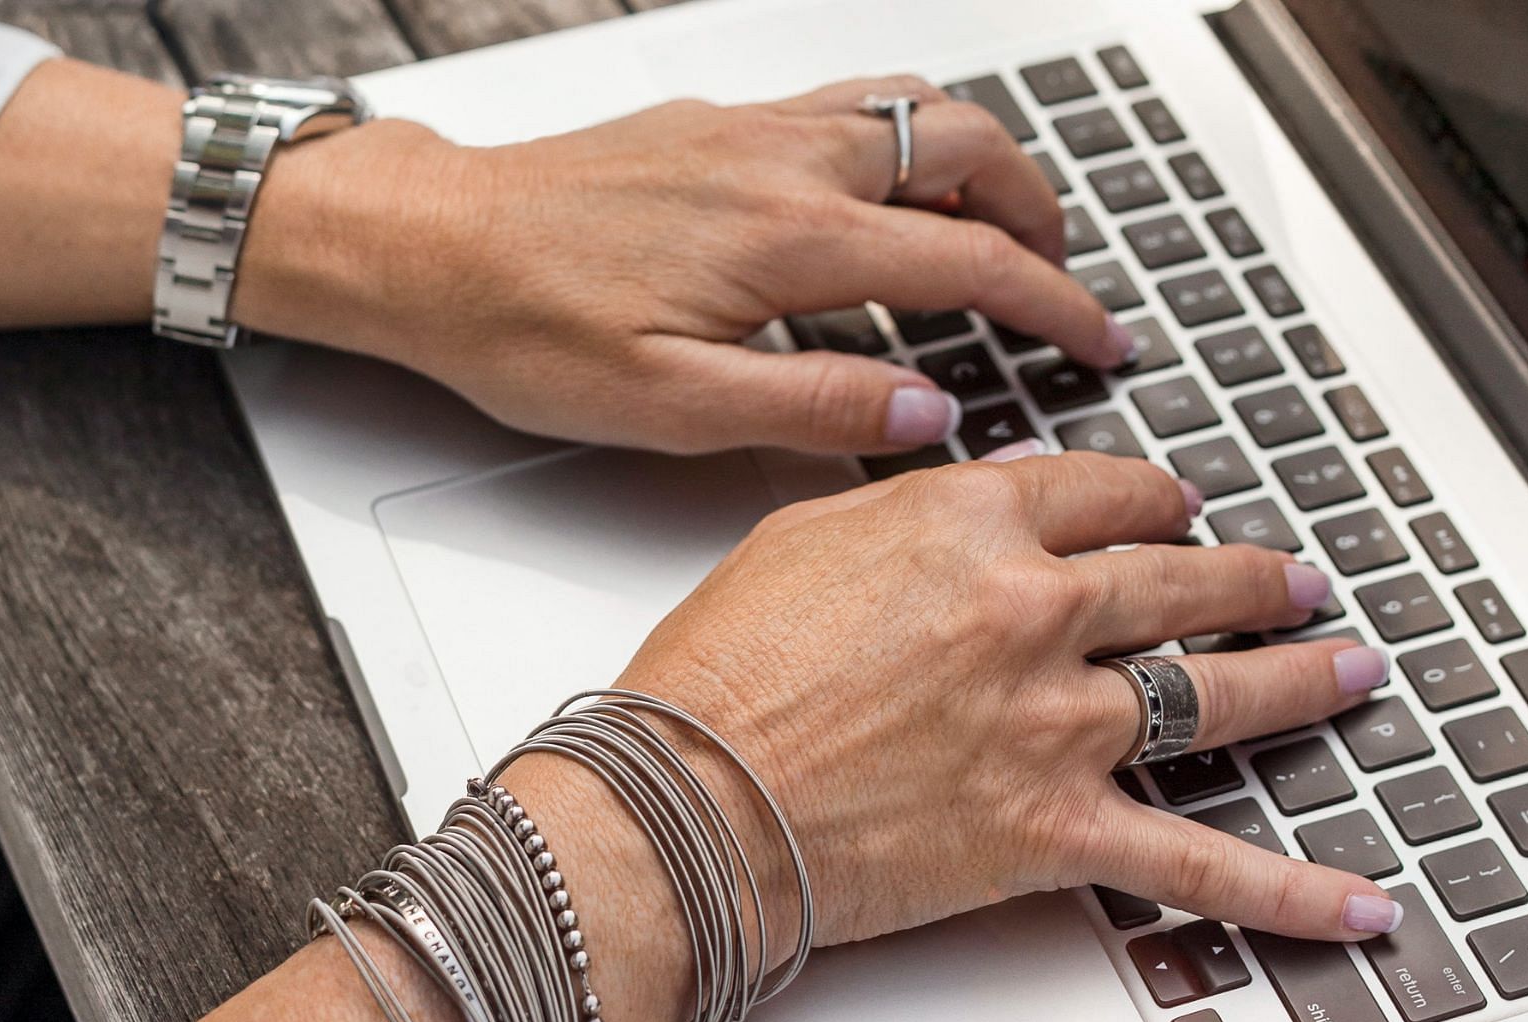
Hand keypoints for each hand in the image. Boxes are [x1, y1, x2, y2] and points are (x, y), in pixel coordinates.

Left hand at [237, 77, 1130, 455]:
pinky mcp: (714, 121)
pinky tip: (890, 194)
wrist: (426, 246)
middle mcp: (781, 159)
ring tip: (1001, 227)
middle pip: (967, 148)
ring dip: (980, 161)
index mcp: (787, 236)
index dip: (1054, 305)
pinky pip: (849, 103)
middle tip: (1063, 280)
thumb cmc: (522, 325)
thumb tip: (925, 412)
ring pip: (912, 108)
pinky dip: (909, 139)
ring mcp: (749, 126)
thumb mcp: (670, 406)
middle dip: (1041, 210)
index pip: (970, 259)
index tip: (1101, 340)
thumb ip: (813, 407)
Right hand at [612, 451, 1399, 947]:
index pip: (1103, 492)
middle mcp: (1033, 612)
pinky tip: (1358, 900)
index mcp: (971, 526)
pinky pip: (1199, 865)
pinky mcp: (1056, 828)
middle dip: (1251, 578)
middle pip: (1181, 580)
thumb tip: (971, 505)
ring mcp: (1056, 723)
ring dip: (1298, 681)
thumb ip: (908, 512)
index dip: (1154, 499)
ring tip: (1348, 670)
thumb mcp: (802, 537)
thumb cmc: (721, 675)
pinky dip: (1291, 892)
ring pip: (1217, 693)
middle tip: (1289, 580)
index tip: (1172, 507)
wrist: (688, 798)